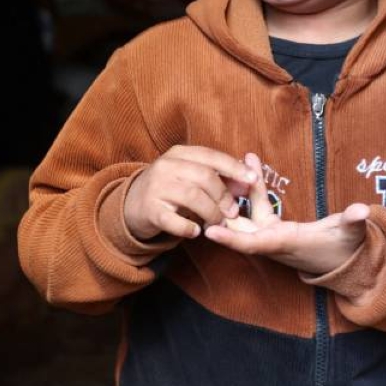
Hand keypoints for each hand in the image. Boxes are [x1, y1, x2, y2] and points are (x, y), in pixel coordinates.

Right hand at [123, 145, 254, 240]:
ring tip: (218, 223)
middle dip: (224, 195)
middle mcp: (166, 166)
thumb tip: (250, 181)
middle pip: (204, 177)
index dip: (234, 168)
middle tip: (233, 212)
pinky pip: (174, 221)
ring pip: (192, 197)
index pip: (211, 156)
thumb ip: (219, 177)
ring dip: (211, 213)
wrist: (132, 204)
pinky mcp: (149, 210)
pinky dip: (188, 228)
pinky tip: (196, 232)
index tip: (253, 180)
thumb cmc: (171, 188)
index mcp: (180, 153)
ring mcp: (156, 187)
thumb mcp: (191, 176)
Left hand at [204, 153, 368, 274]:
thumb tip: (362, 211)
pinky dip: (252, 190)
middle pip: (240, 226)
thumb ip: (354, 221)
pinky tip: (252, 166)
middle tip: (210, 181)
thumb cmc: (347, 250)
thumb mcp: (352, 234)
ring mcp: (271, 234)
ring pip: (246, 213)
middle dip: (223, 206)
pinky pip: (256, 208)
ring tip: (239, 160)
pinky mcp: (274, 228)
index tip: (209, 232)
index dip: (231, 239)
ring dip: (239, 190)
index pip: (253, 244)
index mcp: (287, 243)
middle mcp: (273, 241)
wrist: (346, 263)